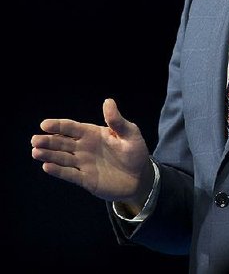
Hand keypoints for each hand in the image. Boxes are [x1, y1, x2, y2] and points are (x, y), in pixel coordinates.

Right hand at [31, 98, 153, 209]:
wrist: (140, 177)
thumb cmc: (135, 152)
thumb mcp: (130, 134)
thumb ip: (117, 121)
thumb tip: (108, 101)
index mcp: (93, 134)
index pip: (72, 128)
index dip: (58, 126)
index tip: (44, 124)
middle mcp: (84, 147)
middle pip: (61, 143)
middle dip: (48, 141)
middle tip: (35, 140)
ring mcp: (83, 163)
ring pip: (61, 158)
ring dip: (48, 155)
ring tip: (36, 152)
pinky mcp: (85, 179)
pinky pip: (69, 174)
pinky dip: (58, 171)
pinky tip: (47, 167)